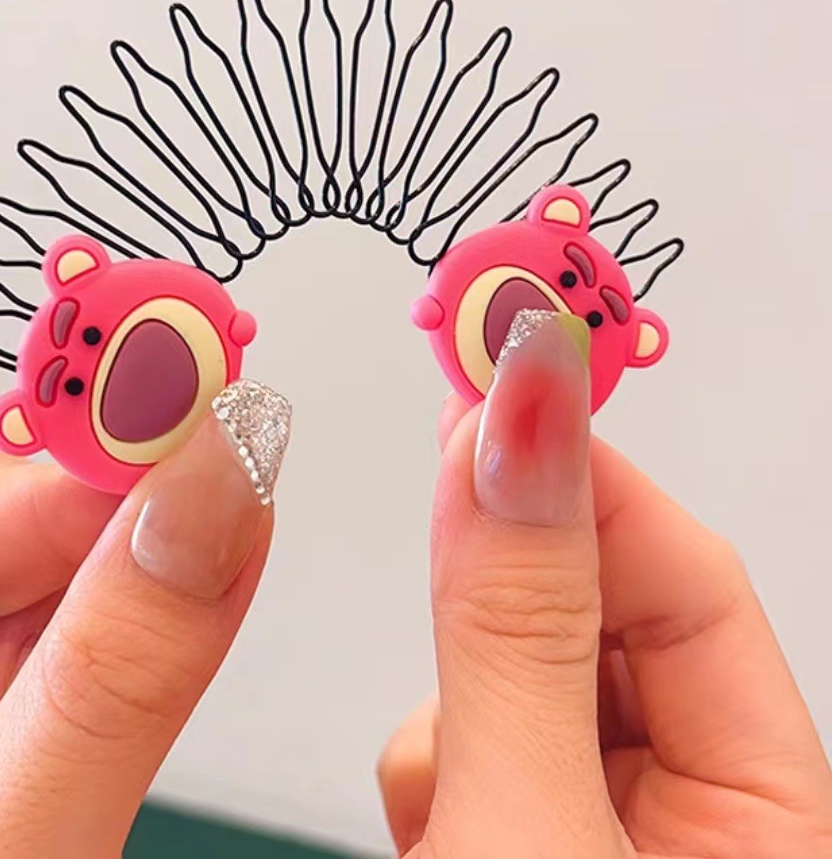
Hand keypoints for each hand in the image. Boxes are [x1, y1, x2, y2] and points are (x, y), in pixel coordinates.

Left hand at [0, 380, 289, 857]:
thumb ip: (113, 681)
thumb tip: (211, 507)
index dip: (65, 473)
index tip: (183, 419)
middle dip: (112, 496)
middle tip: (222, 436)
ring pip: (48, 592)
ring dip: (138, 555)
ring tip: (224, 505)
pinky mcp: (6, 760)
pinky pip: (79, 654)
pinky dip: (148, 620)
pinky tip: (194, 590)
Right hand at [378, 316, 831, 856]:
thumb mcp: (528, 829)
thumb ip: (513, 632)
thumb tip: (516, 423)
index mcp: (769, 822)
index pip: (694, 585)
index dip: (588, 481)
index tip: (497, 382)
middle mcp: (693, 816)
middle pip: (596, 619)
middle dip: (505, 595)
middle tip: (445, 480)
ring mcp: (594, 823)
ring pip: (516, 672)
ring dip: (455, 705)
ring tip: (438, 795)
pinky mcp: (514, 833)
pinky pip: (470, 737)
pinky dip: (430, 761)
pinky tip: (427, 822)